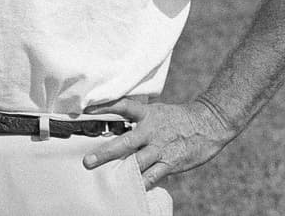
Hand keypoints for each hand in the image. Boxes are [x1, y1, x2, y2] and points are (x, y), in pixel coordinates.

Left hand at [82, 97, 236, 187]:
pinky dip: (142, 182)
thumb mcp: (154, 112)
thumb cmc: (176, 118)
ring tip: (105, 178)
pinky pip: (153, 176)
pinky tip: (130, 188)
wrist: (209, 124)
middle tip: (88, 161)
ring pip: (137, 163)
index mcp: (146, 114)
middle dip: (105, 153)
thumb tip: (111, 127)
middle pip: (124, 143)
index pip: (122, 107)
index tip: (86, 110)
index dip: (104, 107)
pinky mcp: (171, 163)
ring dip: (121, 171)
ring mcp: (161, 149)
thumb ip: (135, 120)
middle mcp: (151, 132)